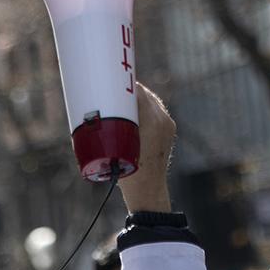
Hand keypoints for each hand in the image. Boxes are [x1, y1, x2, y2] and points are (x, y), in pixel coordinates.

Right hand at [118, 82, 174, 214]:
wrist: (148, 190)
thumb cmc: (129, 172)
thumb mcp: (116, 147)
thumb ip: (113, 125)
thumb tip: (101, 108)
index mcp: (151, 120)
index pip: (137, 91)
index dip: (124, 84)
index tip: (110, 80)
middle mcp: (162, 119)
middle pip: (144, 94)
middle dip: (128, 91)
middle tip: (110, 90)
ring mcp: (167, 125)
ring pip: (151, 102)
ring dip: (136, 99)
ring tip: (119, 100)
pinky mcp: (168, 131)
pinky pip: (156, 112)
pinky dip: (144, 109)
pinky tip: (132, 112)